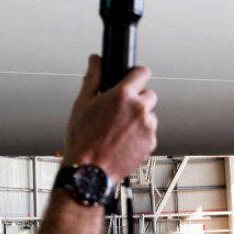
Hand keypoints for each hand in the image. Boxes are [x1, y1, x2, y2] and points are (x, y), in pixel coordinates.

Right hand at [62, 55, 157, 183]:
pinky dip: (140, 136)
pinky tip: (123, 142)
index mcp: (122, 95)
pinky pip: (150, 133)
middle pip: (148, 94)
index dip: (137, 75)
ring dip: (139, 119)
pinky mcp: (151, 143)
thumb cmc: (83, 141)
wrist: (90, 172)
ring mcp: (147, 127)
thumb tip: (95, 60)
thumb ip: (93, 78)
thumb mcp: (81, 105)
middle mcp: (139, 109)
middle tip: (119, 112)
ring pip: (149, 115)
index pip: (142, 72)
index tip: (133, 78)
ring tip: (119, 131)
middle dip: (136, 100)